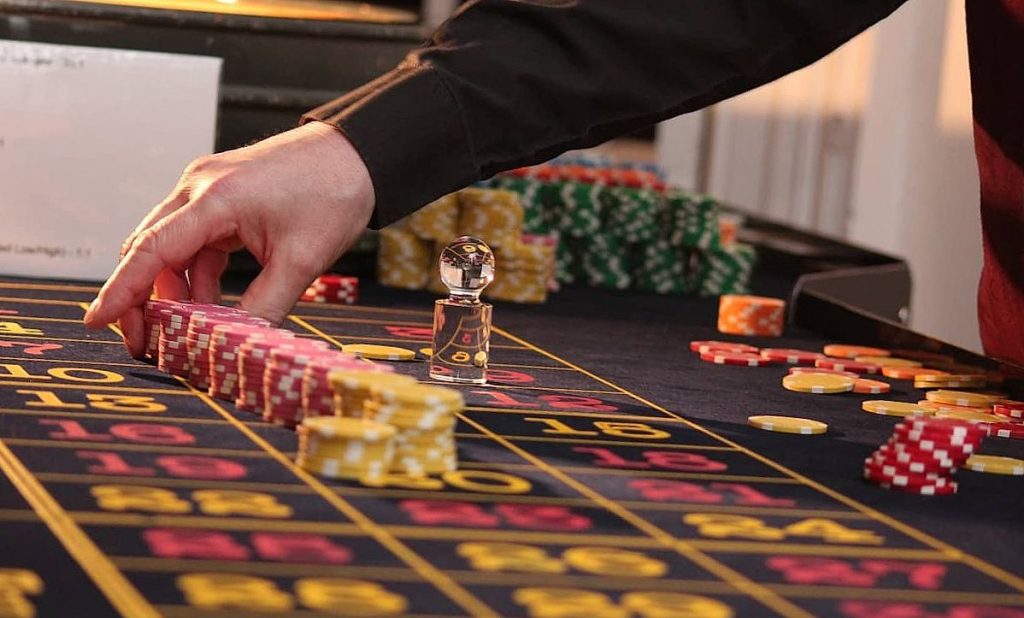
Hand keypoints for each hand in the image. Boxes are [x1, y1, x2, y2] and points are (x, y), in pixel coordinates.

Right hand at [83, 121, 375, 357]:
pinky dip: (196, 275)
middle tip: (148, 343)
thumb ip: (265, 307)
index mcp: (215, 199)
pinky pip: (193, 242)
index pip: (152, 250)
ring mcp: (207, 189)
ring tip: (184, 332)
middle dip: (142, 298)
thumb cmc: (334, 195)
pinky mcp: (221, 197)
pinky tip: (208, 305)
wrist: (359, 156)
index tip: (97, 320)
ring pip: (169, 247)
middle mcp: (199, 188)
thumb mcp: (302, 261)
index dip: (122, 290)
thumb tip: (234, 348)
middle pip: (148, 248)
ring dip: (172, 290)